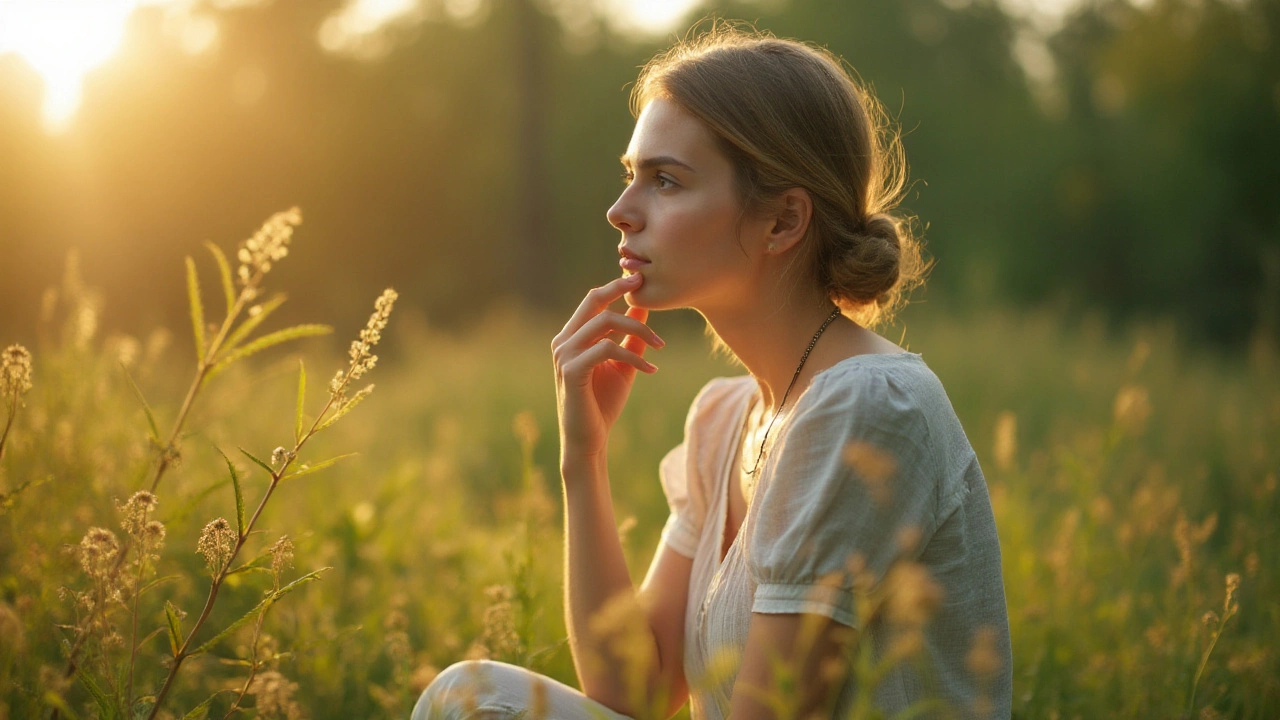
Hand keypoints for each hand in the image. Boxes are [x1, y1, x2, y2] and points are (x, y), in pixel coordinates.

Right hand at [553, 274, 663, 462]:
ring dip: (638, 330)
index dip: (614, 287)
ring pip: (604, 323)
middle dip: (619, 289)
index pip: (592, 301)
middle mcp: (564, 342)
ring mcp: (564, 355)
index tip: (638, 278)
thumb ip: (630, 337)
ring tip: (660, 346)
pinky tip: (651, 369)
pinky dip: (633, 356)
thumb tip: (642, 307)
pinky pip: (607, 349)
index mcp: (572, 337)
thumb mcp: (622, 364)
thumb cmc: (603, 403)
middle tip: (644, 285)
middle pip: (593, 302)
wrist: (589, 440)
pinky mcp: (572, 371)